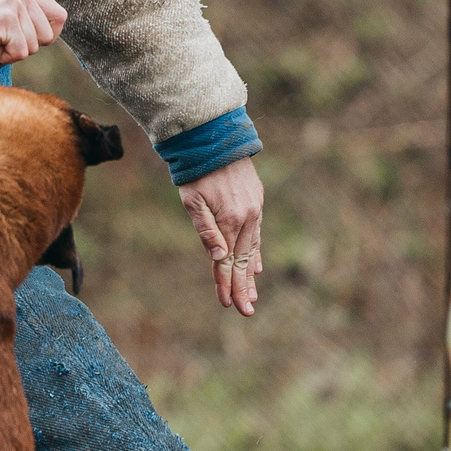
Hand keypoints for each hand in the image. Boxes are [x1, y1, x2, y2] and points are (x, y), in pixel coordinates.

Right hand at [0, 0, 65, 63]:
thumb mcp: (16, 17)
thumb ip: (36, 19)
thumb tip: (55, 32)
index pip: (60, 16)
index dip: (46, 34)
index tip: (23, 33)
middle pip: (46, 35)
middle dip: (27, 44)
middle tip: (5, 36)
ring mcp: (12, 4)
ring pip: (33, 46)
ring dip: (15, 51)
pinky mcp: (5, 19)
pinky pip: (20, 52)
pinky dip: (6, 56)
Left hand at [180, 156, 262, 315]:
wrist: (216, 139)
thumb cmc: (197, 172)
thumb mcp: (193, 201)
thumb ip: (206, 230)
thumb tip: (219, 257)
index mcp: (230, 221)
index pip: (226, 262)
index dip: (225, 284)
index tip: (228, 305)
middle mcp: (247, 218)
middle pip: (242, 261)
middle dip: (242, 287)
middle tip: (246, 311)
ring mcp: (254, 211)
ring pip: (252, 250)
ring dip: (250, 275)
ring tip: (251, 295)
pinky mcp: (255, 203)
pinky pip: (257, 234)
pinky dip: (256, 253)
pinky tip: (256, 267)